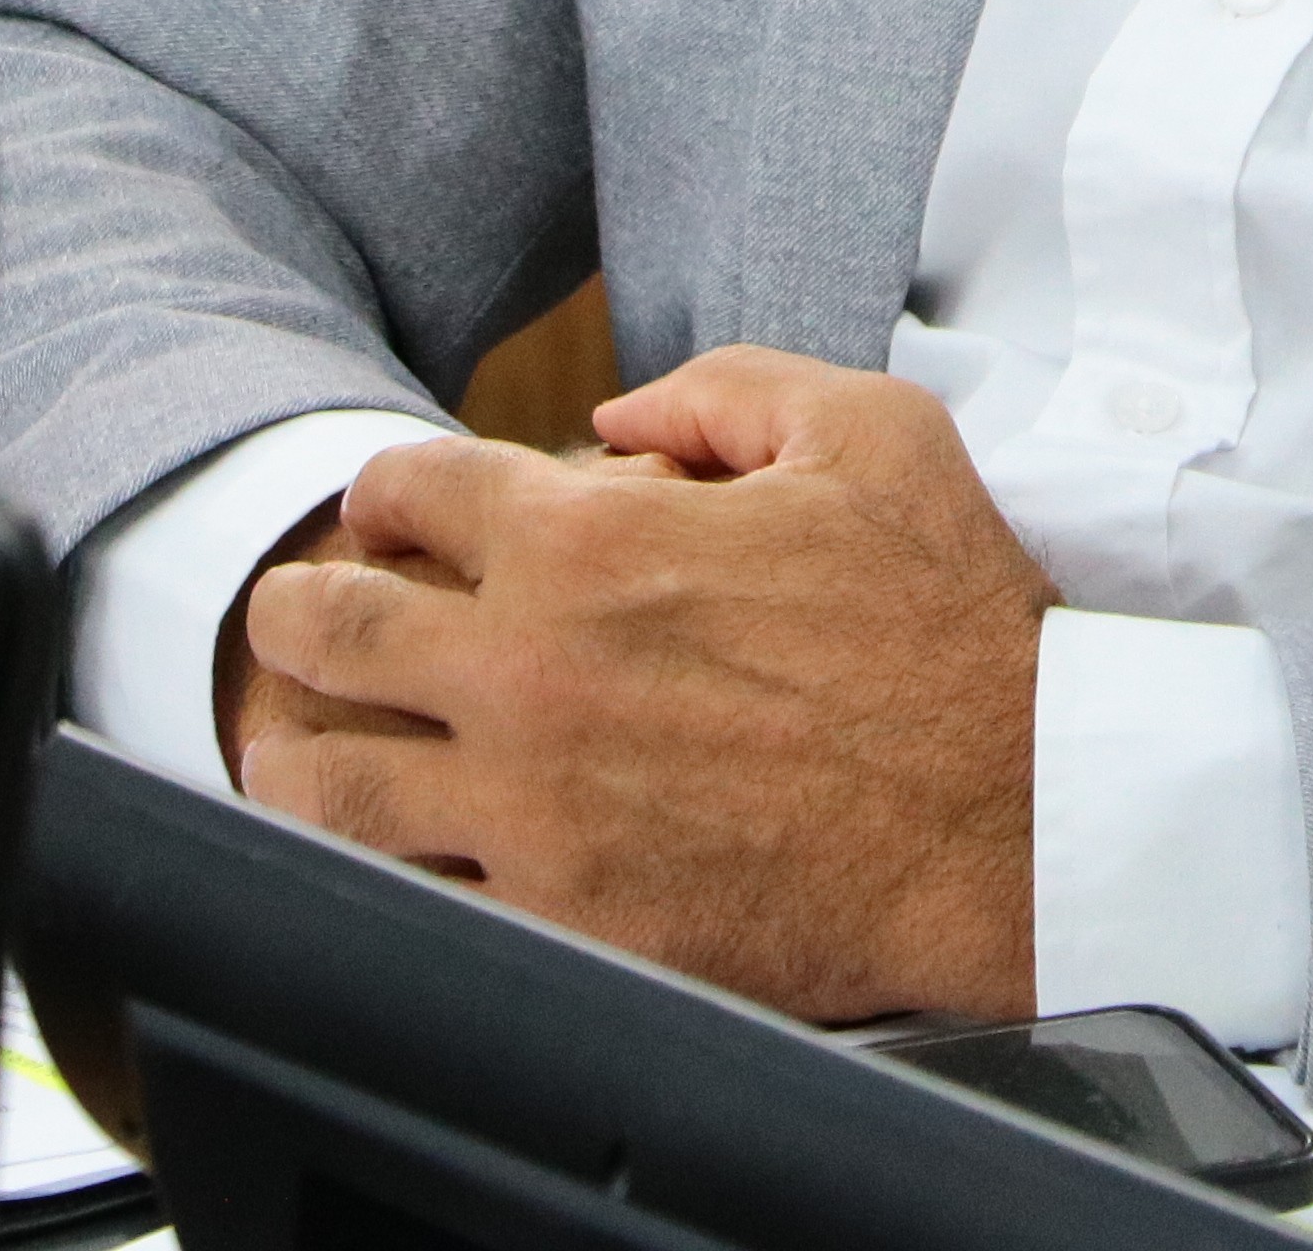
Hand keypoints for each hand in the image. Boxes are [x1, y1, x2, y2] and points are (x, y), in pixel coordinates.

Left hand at [230, 350, 1054, 1020]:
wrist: (1017, 814)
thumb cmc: (951, 626)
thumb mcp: (868, 433)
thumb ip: (725, 390)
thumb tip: (620, 415)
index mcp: (590, 542)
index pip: (409, 490)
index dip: (388, 491)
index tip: (396, 514)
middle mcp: (532, 671)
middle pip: (326, 629)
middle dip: (295, 610)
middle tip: (302, 619)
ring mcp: (535, 808)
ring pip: (330, 784)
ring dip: (298, 753)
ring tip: (298, 750)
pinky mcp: (566, 922)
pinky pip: (415, 901)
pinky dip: (385, 873)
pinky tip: (393, 859)